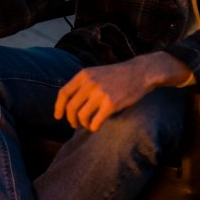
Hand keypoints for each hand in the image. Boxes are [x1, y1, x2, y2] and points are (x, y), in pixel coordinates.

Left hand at [54, 52, 191, 131]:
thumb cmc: (118, 75)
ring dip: (83, 124)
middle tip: (74, 124)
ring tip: (88, 125)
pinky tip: (96, 127)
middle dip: (70, 119)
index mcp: (83, 75)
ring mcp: (100, 94)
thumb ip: (83, 84)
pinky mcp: (111, 104)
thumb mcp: (96, 73)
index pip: (63, 93)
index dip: (58, 107)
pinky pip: (96, 121)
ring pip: (82, 116)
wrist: (141, 72)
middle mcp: (90, 83)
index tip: (58, 116)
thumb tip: (69, 103)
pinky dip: (94, 127)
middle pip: (71, 107)